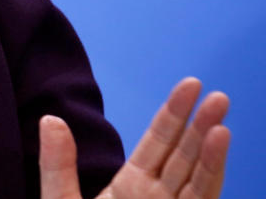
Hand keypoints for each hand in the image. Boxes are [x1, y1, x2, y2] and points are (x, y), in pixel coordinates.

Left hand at [39, 77, 230, 198]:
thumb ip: (58, 165)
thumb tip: (51, 119)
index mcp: (130, 189)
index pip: (158, 144)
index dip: (174, 115)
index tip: (190, 84)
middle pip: (184, 157)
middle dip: (200, 126)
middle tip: (217, 94)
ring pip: (199, 182)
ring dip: (212, 154)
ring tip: (221, 122)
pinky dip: (212, 180)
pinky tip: (218, 155)